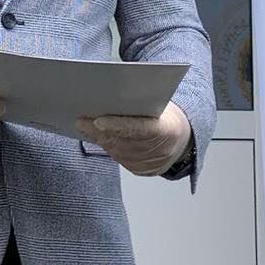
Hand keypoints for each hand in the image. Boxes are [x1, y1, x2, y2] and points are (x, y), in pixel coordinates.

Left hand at [77, 101, 192, 175]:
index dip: (118, 126)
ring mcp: (150, 164)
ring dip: (99, 138)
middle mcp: (160, 151)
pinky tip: (96, 136)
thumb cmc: (167, 116)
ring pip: (118, 151)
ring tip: (84, 125)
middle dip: (100, 130)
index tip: (98, 121)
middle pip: (124, 141)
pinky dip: (106, 146)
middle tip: (81, 120)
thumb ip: (142, 101)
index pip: (140, 129)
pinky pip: (119, 158)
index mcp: (169, 130)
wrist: (182, 140)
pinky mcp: (141, 170)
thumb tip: (112, 93)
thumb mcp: (162, 104)